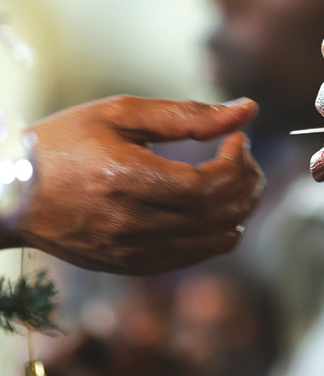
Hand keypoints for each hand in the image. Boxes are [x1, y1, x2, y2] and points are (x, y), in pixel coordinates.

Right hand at [11, 95, 263, 274]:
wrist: (9, 194)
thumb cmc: (63, 143)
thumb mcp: (120, 113)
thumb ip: (188, 113)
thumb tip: (248, 109)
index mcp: (124, 180)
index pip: (207, 186)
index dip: (236, 163)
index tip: (237, 139)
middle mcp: (128, 224)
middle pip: (217, 215)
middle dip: (246, 184)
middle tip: (244, 157)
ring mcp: (129, 252)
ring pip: (213, 241)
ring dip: (239, 209)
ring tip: (237, 180)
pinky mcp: (129, 266)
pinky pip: (192, 257)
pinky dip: (217, 234)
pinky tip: (215, 208)